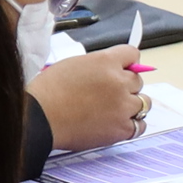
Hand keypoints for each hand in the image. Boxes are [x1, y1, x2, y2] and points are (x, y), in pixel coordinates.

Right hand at [24, 47, 148, 150]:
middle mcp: (119, 82)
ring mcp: (123, 106)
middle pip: (138, 80)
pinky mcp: (121, 128)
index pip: (132, 54)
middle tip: (108, 94)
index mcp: (106, 62)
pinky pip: (139, 125)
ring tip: (113, 110)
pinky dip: (132, 125)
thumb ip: (98, 66)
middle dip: (126, 86)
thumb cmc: (48, 92)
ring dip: (131, 105)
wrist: (39, 118)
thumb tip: (111, 70)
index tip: (124, 69)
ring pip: (143, 102)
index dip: (127, 63)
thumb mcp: (73, 65)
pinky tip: (118, 124)